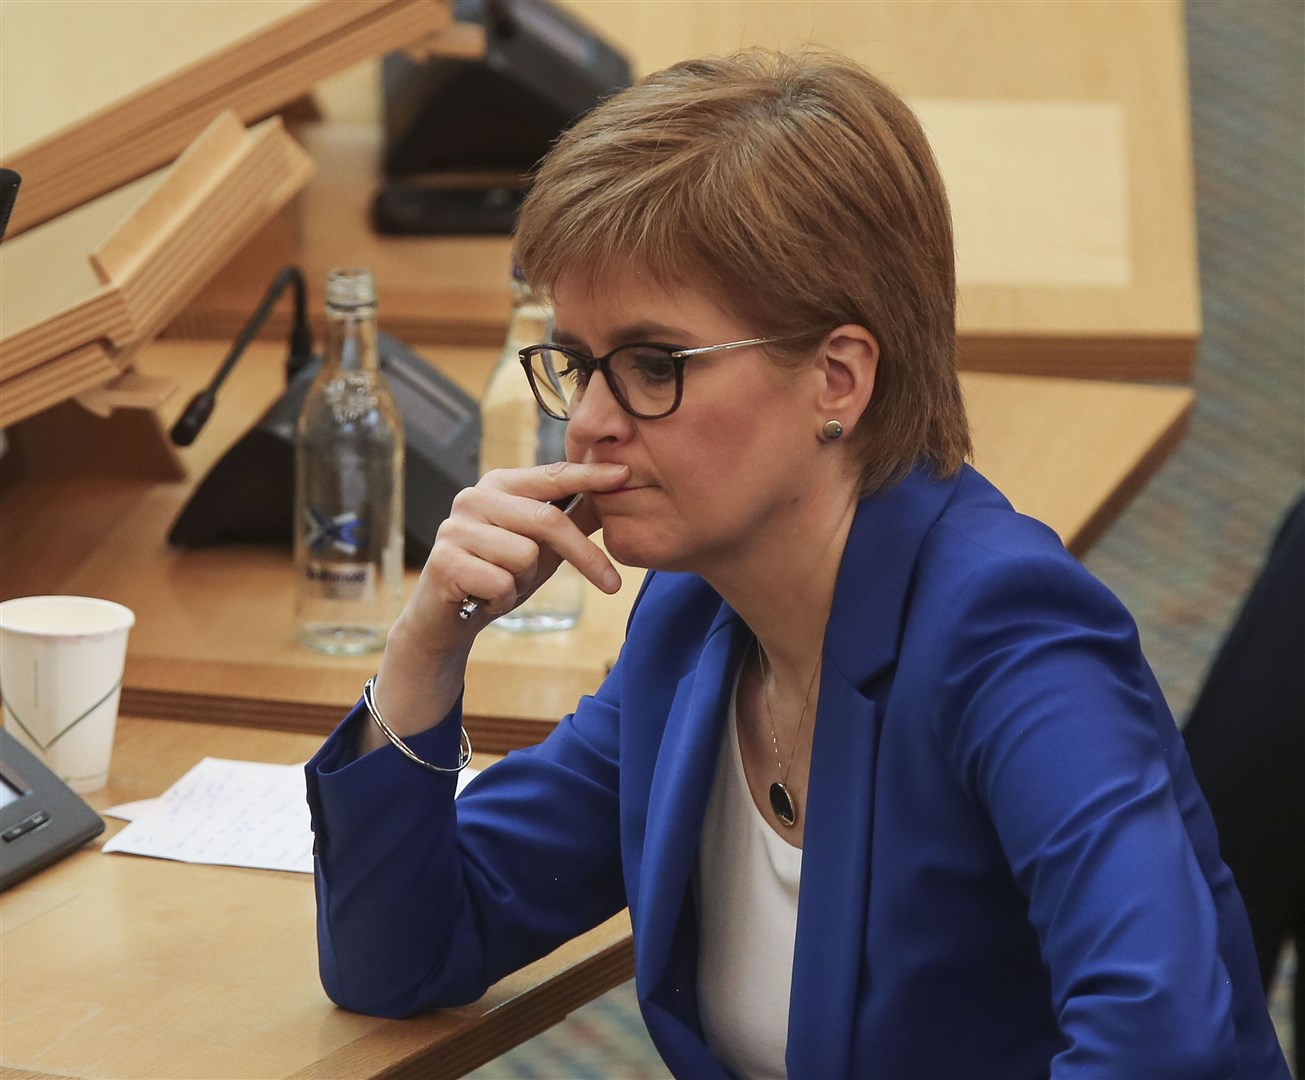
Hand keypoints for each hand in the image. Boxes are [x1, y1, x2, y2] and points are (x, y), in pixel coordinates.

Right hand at [400, 461, 629, 646]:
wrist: (446, 620)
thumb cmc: (497, 574)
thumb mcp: (541, 546)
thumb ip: (571, 518)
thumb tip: (616, 491)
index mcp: (499, 485)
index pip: (553, 476)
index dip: (589, 476)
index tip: (625, 475)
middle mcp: (474, 497)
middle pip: (547, 521)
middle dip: (584, 556)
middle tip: (611, 585)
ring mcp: (455, 528)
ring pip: (525, 556)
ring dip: (524, 582)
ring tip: (502, 583)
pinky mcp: (444, 561)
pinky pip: (502, 583)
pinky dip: (503, 599)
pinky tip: (484, 597)